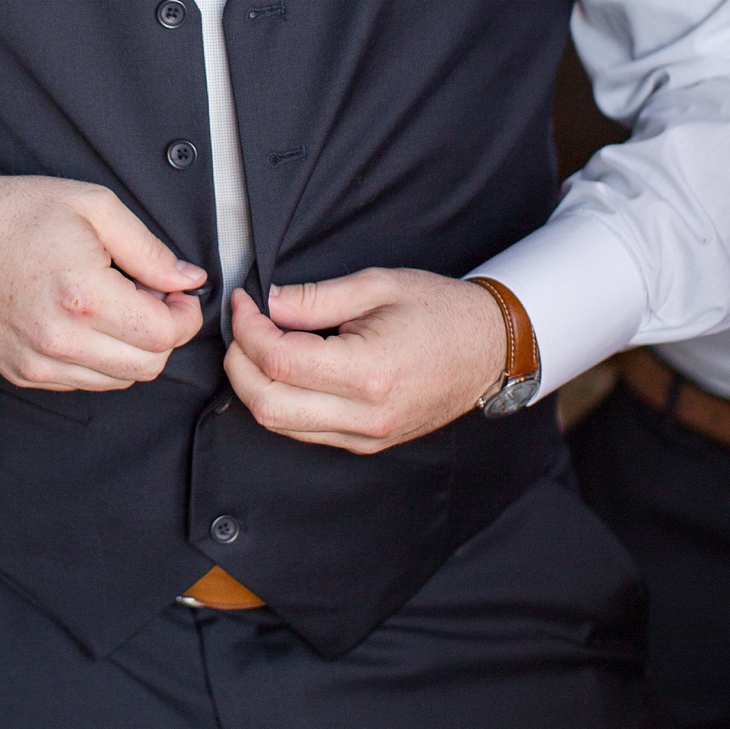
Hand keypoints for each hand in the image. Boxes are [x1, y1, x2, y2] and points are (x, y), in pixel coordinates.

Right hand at [0, 172, 206, 391]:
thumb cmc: (19, 213)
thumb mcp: (94, 207)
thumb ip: (149, 249)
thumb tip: (189, 280)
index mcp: (84, 296)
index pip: (164, 334)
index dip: (185, 314)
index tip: (178, 293)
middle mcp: (62, 340)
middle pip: (149, 365)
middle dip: (163, 333)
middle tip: (150, 296)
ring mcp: (40, 364)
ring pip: (121, 380)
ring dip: (132, 349)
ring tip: (114, 306)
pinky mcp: (24, 374)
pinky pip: (85, 382)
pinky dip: (99, 358)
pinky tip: (86, 321)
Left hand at [224, 270, 509, 452]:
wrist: (490, 349)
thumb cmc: (441, 312)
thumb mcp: (378, 285)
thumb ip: (316, 298)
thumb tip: (268, 302)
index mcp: (368, 372)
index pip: (279, 361)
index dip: (248, 329)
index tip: (243, 302)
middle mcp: (366, 415)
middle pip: (267, 405)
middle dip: (239, 363)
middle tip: (242, 326)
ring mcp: (367, 436)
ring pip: (280, 425)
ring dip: (255, 385)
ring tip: (259, 344)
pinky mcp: (368, 443)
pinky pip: (305, 432)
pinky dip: (281, 402)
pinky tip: (285, 370)